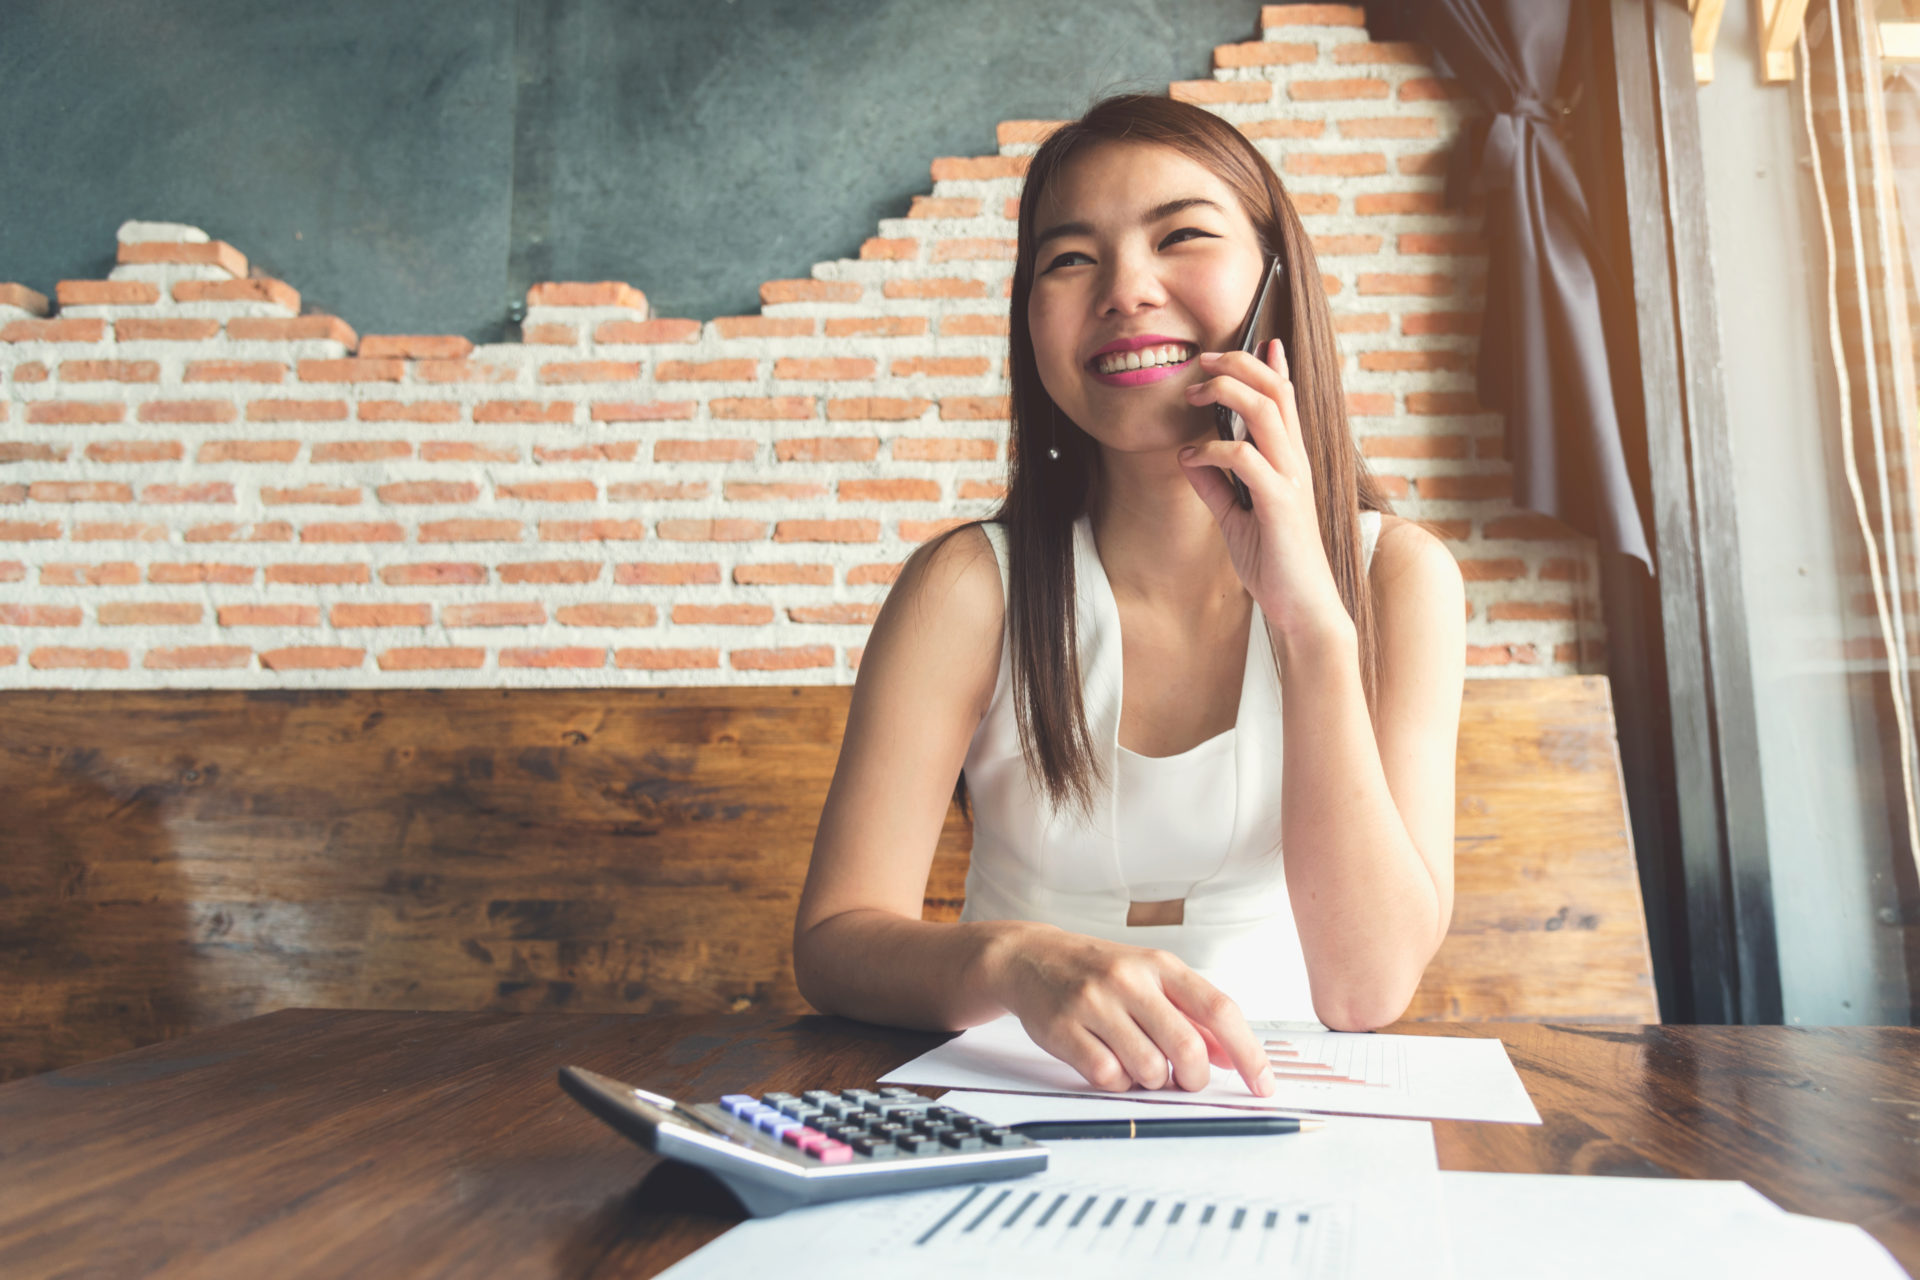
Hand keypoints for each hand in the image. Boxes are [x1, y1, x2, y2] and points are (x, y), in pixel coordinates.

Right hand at [990, 926, 1275, 1096]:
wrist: (1031, 957)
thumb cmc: (1099, 970)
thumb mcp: (1151, 978)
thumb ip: (1191, 1014)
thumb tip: (1230, 1056)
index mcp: (1160, 965)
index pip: (1219, 1010)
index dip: (1248, 1052)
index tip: (1263, 1084)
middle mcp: (1129, 980)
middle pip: (1187, 1048)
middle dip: (1193, 1078)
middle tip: (1185, 1080)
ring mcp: (1094, 1004)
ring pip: (1148, 1069)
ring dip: (1152, 1080)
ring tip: (1138, 1062)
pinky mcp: (1063, 1029)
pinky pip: (1108, 1077)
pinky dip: (1117, 1082)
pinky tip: (1110, 1063)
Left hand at [1177, 341, 1349, 644]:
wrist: (1303, 609)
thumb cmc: (1275, 565)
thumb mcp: (1236, 519)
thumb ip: (1216, 487)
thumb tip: (1187, 457)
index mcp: (1291, 462)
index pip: (1287, 399)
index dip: (1272, 365)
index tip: (1257, 340)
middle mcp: (1296, 462)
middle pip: (1276, 390)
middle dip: (1239, 363)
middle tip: (1202, 359)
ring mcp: (1292, 480)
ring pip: (1265, 411)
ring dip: (1225, 392)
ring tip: (1191, 393)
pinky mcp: (1281, 504)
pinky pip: (1245, 459)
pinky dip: (1211, 451)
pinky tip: (1189, 459)